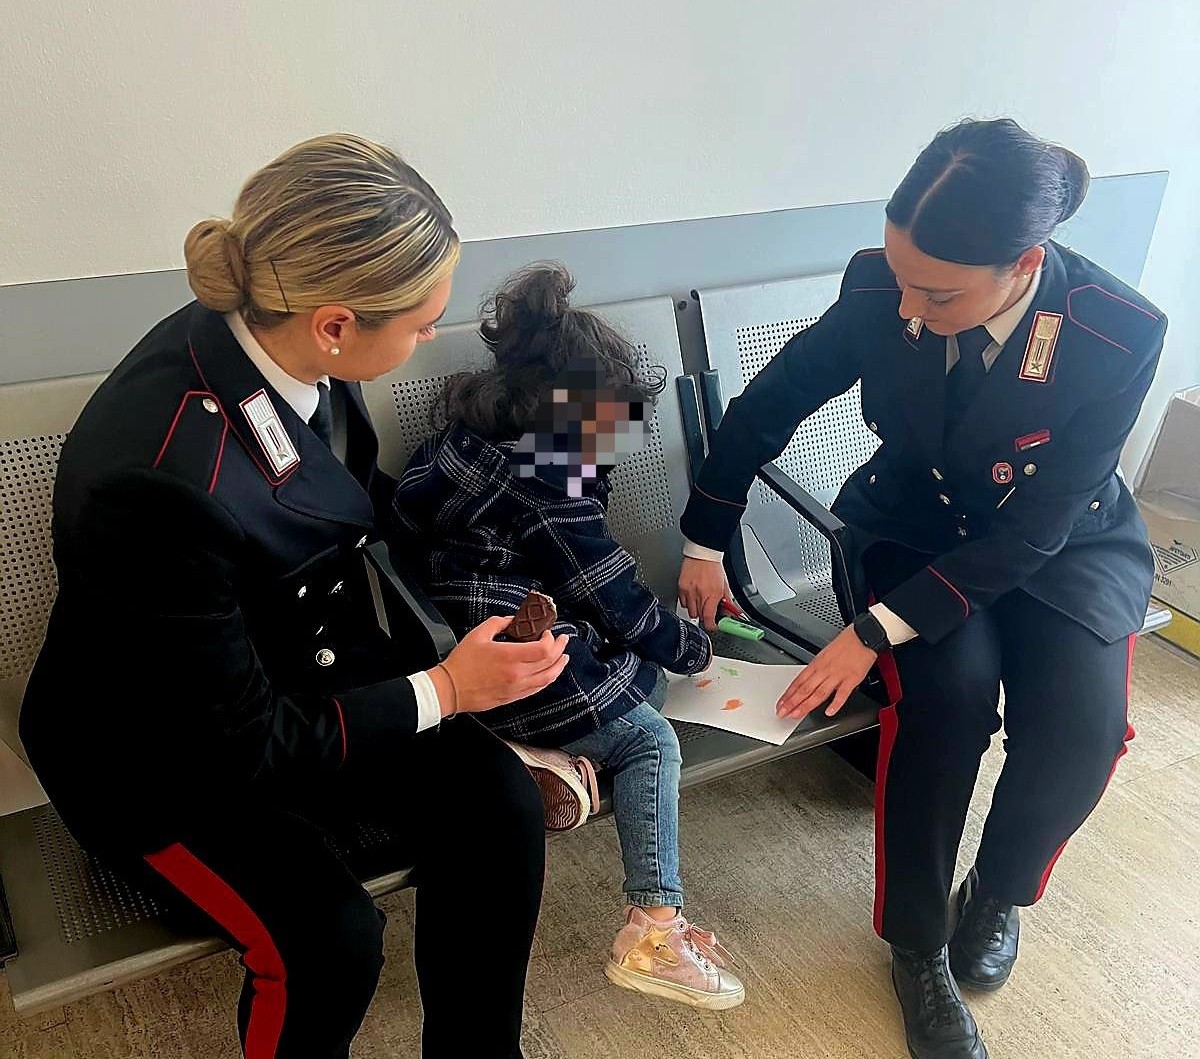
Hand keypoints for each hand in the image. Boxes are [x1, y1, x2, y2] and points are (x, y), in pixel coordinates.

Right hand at [431, 616, 569, 715]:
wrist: (451, 689)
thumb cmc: (462, 663)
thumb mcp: (479, 634)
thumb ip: (499, 623)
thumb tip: (513, 620)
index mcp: (510, 657)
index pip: (544, 649)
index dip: (551, 640)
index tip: (548, 633)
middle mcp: (517, 674)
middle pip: (550, 662)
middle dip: (560, 649)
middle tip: (564, 640)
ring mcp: (517, 688)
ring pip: (548, 678)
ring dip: (559, 666)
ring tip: (564, 657)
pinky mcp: (513, 697)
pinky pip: (537, 688)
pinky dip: (547, 679)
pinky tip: (549, 672)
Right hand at [678, 557, 737, 631]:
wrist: (702, 553)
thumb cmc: (713, 567)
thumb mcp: (724, 585)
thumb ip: (726, 601)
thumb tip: (729, 612)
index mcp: (713, 594)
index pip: (709, 619)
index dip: (712, 626)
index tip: (714, 625)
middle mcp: (700, 594)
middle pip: (700, 617)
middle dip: (705, 615)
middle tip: (709, 609)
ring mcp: (689, 591)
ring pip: (691, 611)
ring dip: (696, 609)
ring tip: (701, 599)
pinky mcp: (681, 588)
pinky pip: (683, 603)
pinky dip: (688, 602)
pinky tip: (693, 594)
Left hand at [776, 625, 876, 720]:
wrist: (863, 636)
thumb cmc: (846, 643)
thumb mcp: (825, 654)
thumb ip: (817, 669)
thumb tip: (807, 680)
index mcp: (817, 663)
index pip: (798, 681)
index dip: (788, 694)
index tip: (781, 703)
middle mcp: (824, 670)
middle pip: (804, 689)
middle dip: (791, 702)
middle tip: (782, 712)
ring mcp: (837, 675)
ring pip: (819, 693)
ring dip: (806, 705)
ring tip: (797, 714)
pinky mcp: (852, 679)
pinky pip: (842, 694)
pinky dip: (835, 704)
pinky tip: (829, 712)